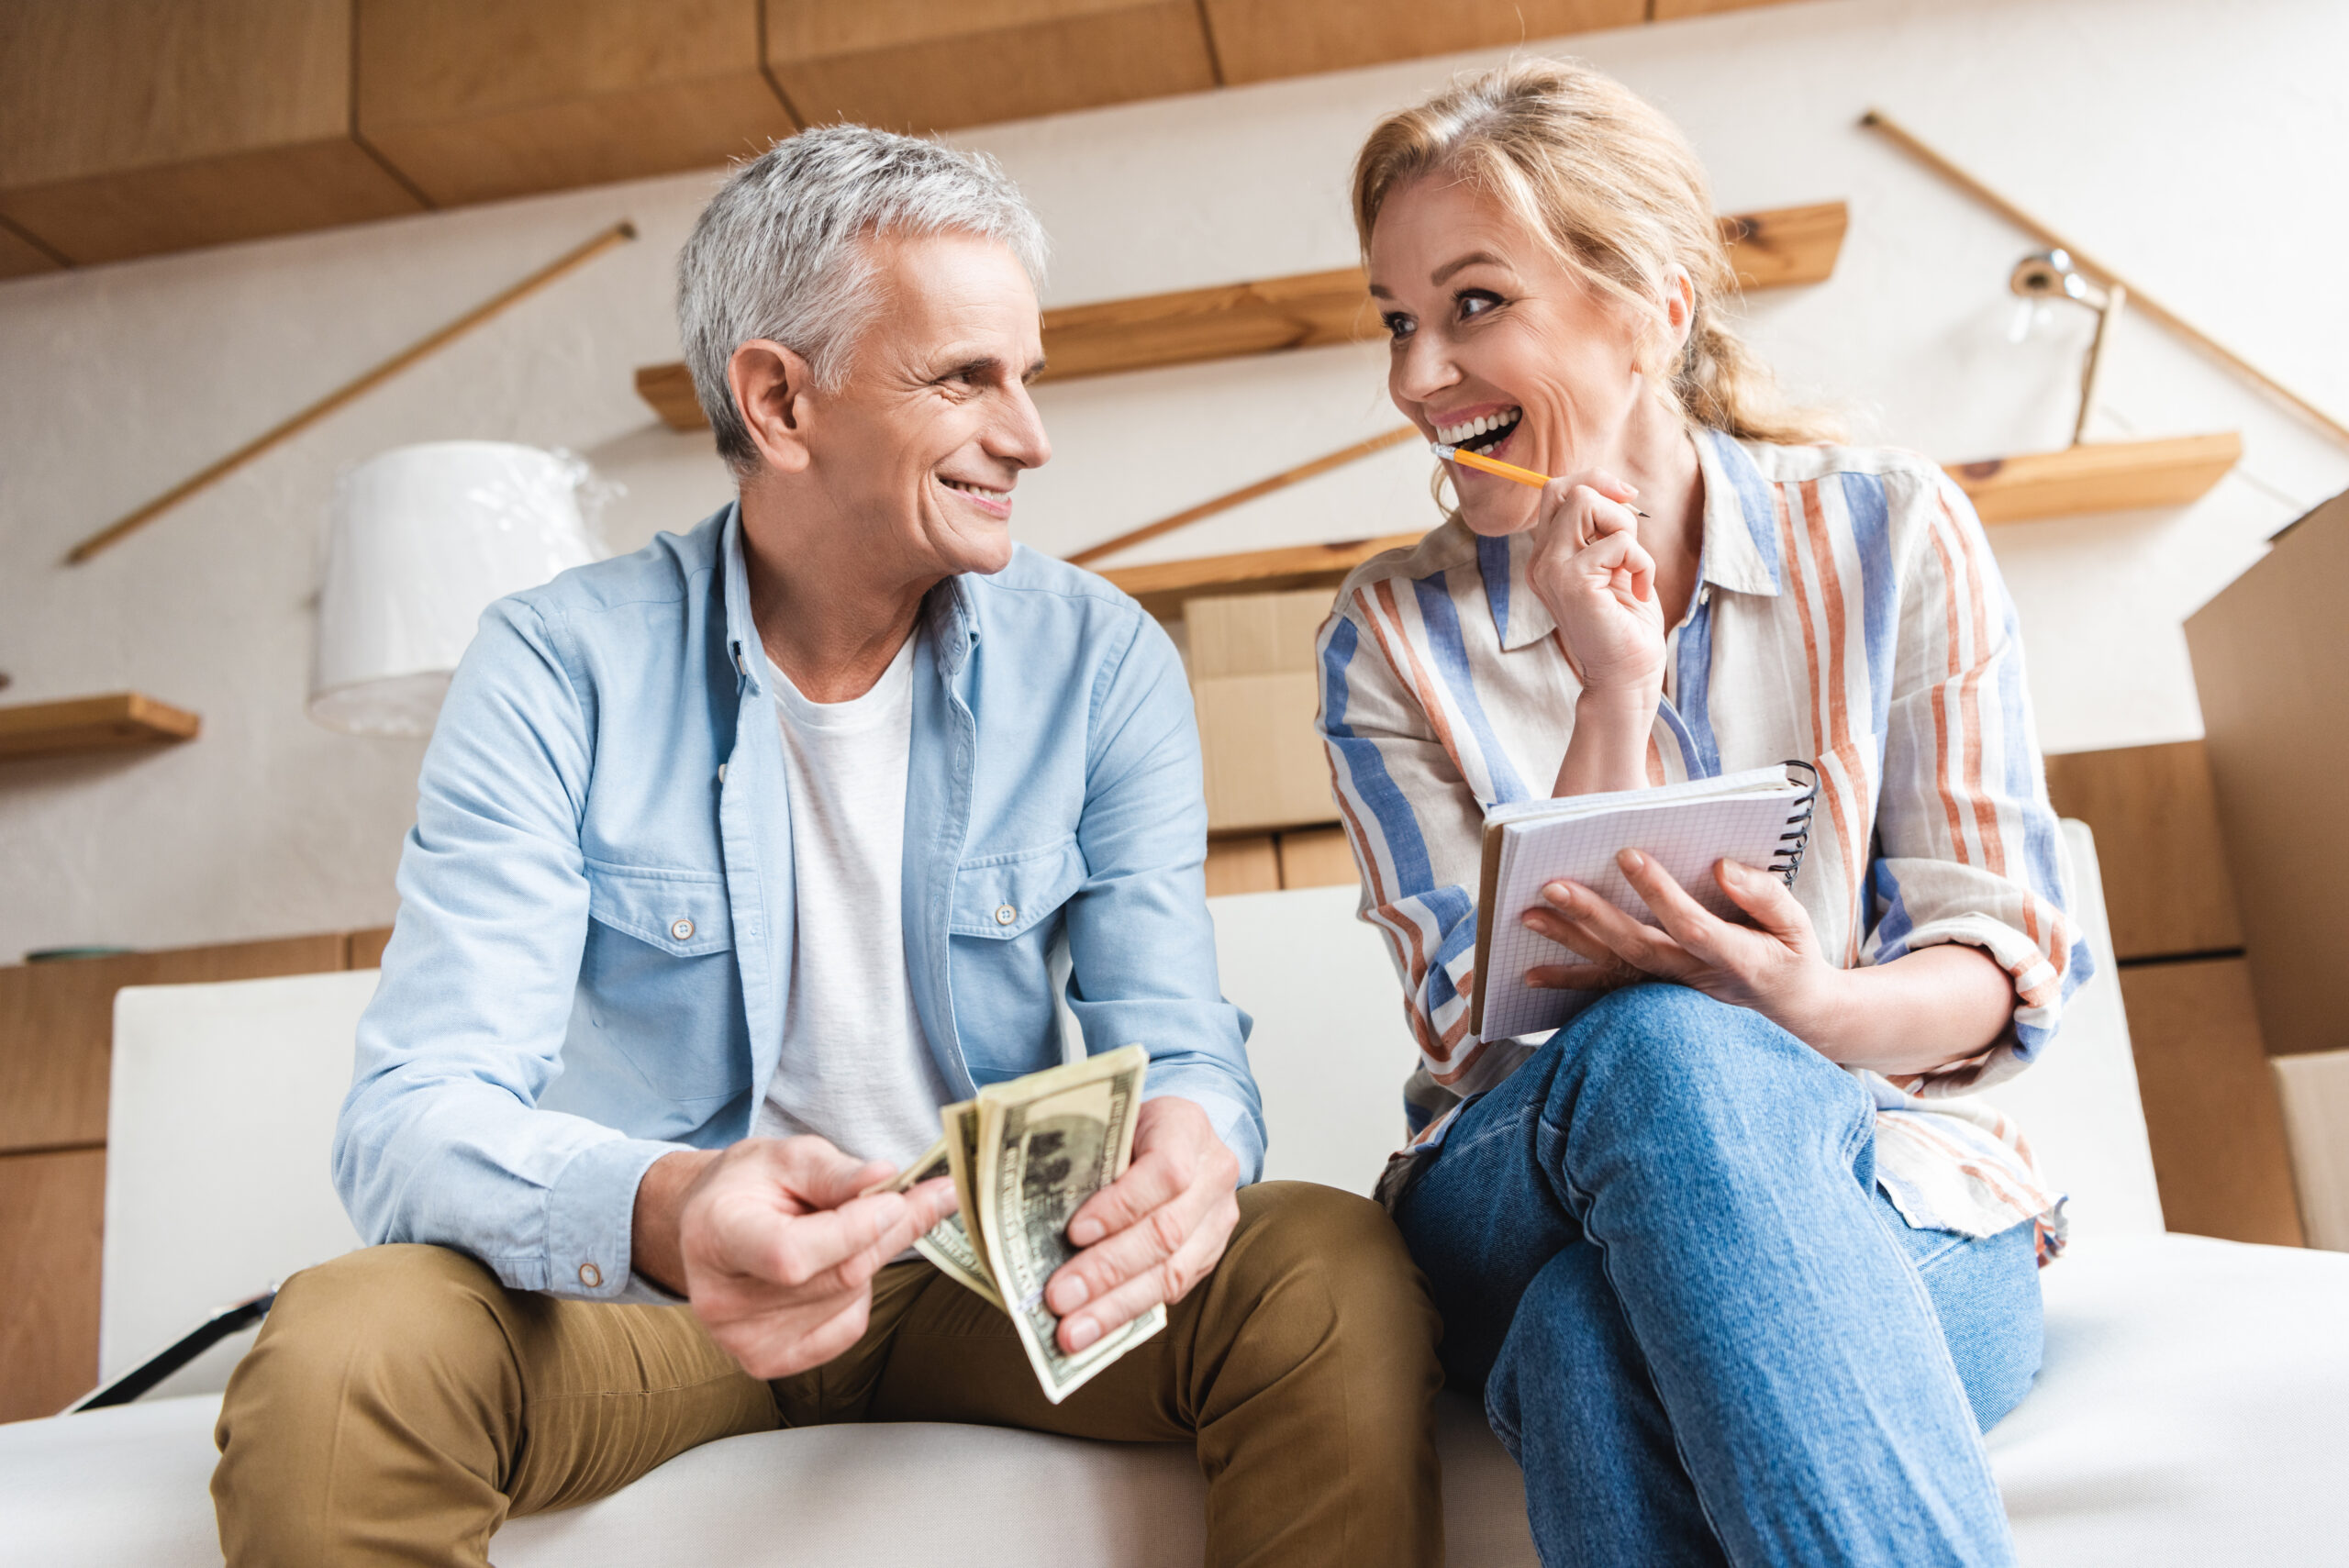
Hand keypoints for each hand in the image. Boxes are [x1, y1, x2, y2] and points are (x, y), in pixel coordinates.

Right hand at [663, 1138, 957, 1378]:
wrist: (713, 1225)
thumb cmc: (751, 1185)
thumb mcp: (787, 1157)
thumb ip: (836, 1171)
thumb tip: (887, 1179)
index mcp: (715, 1236)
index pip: (791, 1254)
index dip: (854, 1231)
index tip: (897, 1197)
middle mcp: (721, 1301)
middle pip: (835, 1277)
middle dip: (889, 1233)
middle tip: (931, 1196)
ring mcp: (742, 1341)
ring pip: (849, 1298)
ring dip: (871, 1257)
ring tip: (841, 1229)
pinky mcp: (768, 1362)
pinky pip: (848, 1327)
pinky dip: (858, 1293)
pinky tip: (831, 1266)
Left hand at [1043, 1096, 1239, 1356]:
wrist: (1176, 1137)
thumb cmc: (1126, 1129)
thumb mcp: (1105, 1125)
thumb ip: (1076, 1161)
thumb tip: (1002, 1214)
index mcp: (1186, 1126)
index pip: (1165, 1171)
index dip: (1121, 1206)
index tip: (1074, 1232)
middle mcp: (1213, 1173)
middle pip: (1166, 1231)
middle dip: (1107, 1270)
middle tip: (1059, 1298)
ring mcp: (1218, 1218)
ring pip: (1173, 1272)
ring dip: (1116, 1308)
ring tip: (1073, 1333)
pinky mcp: (1211, 1254)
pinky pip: (1174, 1291)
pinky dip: (1129, 1313)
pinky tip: (1094, 1330)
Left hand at [1520, 848, 1839, 1040]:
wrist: (1790, 1016)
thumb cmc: (1791, 958)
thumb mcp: (1797, 925)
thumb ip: (1764, 896)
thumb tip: (1722, 867)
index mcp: (1735, 957)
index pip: (1691, 924)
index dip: (1659, 892)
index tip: (1627, 854)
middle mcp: (1694, 978)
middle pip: (1636, 946)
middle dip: (1592, 915)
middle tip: (1553, 883)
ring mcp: (1669, 993)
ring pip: (1613, 966)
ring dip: (1569, 942)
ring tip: (1528, 914)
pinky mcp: (1654, 999)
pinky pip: (1606, 991)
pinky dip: (1569, 983)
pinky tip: (1531, 974)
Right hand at [1523, 468, 1664, 700]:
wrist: (1626, 676)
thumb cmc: (1626, 624)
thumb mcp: (1615, 565)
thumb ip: (1605, 531)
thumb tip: (1617, 490)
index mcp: (1547, 556)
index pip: (1555, 491)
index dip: (1594, 481)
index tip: (1627, 499)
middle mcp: (1541, 561)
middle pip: (1566, 489)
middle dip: (1611, 504)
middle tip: (1630, 541)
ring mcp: (1551, 569)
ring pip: (1587, 503)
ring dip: (1627, 530)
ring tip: (1632, 569)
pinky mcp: (1573, 581)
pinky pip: (1619, 541)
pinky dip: (1642, 563)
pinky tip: (1639, 592)